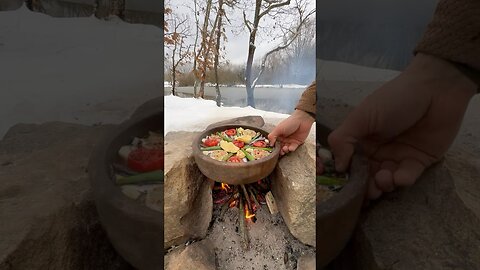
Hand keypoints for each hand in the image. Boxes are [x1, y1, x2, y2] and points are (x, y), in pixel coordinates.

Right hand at [268, 109, 314, 154]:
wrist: (302, 120)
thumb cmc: (289, 122)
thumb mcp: (278, 129)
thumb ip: (272, 136)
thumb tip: (270, 144)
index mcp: (278, 135)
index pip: (274, 143)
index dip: (273, 147)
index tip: (272, 150)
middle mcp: (284, 139)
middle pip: (280, 148)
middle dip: (279, 151)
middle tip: (279, 152)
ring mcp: (290, 141)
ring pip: (286, 149)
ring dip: (285, 150)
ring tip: (285, 149)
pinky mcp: (297, 143)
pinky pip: (293, 148)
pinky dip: (291, 149)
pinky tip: (290, 148)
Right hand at [328, 53, 476, 199]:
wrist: (435, 90)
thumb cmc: (393, 100)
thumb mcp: (361, 117)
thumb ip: (343, 141)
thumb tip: (337, 168)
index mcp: (360, 140)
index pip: (349, 164)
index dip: (346, 176)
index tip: (343, 187)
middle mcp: (377, 151)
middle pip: (366, 176)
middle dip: (365, 187)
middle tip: (367, 192)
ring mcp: (398, 157)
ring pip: (385, 180)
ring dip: (382, 185)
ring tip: (383, 180)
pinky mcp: (419, 162)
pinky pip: (407, 177)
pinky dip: (401, 180)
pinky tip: (399, 177)